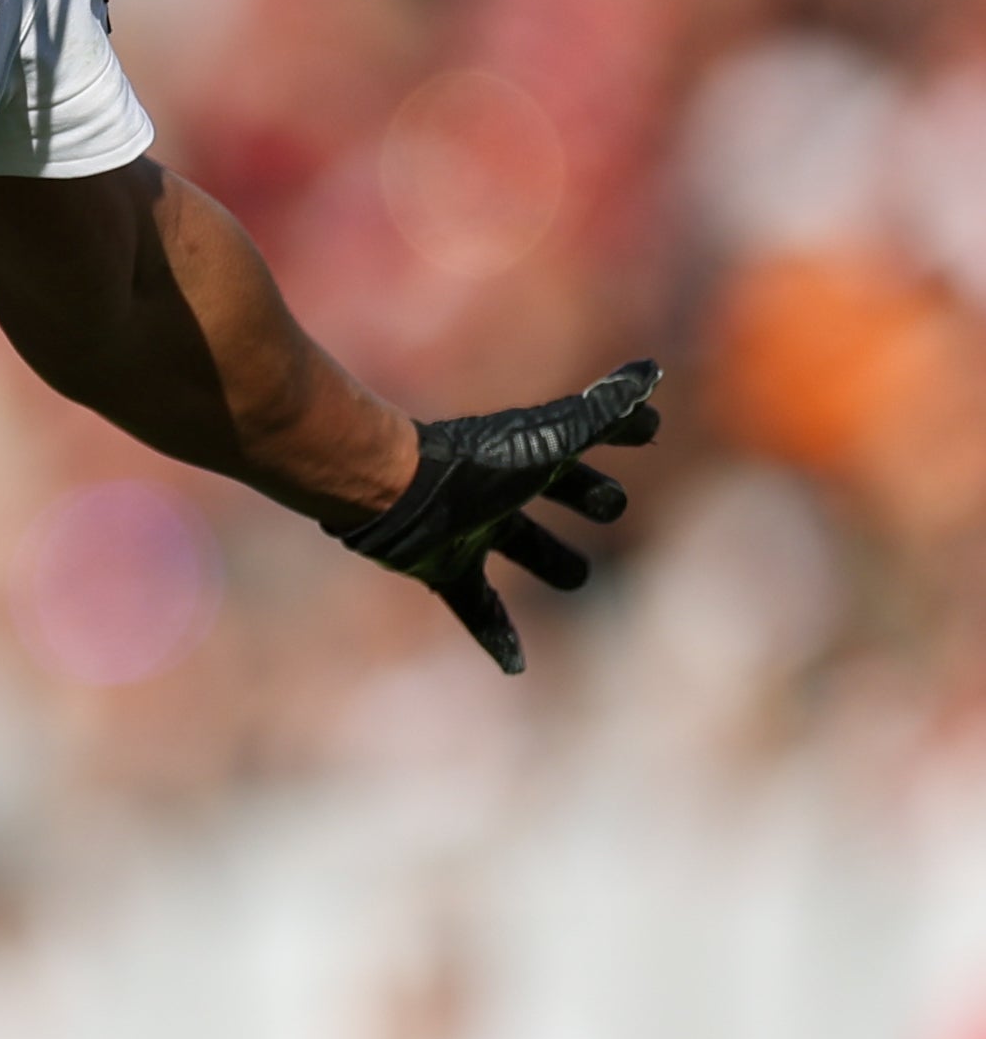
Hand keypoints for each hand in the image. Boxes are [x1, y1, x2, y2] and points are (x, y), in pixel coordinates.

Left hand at [328, 360, 662, 673]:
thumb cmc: (474, 463)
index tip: (648, 428)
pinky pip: (476, 606)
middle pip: (555, 492)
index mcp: (531, 453)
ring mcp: (473, 527)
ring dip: (546, 559)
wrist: (389, 490)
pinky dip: (496, 634)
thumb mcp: (549, 441)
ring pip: (520, 546)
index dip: (621, 430)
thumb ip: (602, 413)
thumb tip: (650, 372)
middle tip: (611, 506)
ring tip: (574, 580)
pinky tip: (515, 666)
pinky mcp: (444, 565)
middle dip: (583, 495)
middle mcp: (502, 487)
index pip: (588, 437)